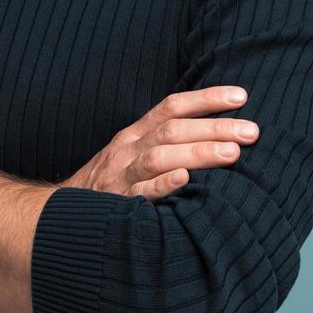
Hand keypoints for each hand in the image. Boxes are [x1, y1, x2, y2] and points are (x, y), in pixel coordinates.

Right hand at [61, 86, 256, 201]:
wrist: (61, 217)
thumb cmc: (112, 185)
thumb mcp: (133, 154)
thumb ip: (165, 142)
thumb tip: (218, 132)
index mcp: (135, 134)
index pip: (172, 106)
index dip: (206, 98)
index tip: (241, 96)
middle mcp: (128, 149)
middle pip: (172, 130)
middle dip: (214, 127)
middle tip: (251, 131)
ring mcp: (121, 176)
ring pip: (159, 157)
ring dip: (197, 153)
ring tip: (232, 154)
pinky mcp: (117, 205)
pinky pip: (140, 194)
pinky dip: (163, 186)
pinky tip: (185, 181)